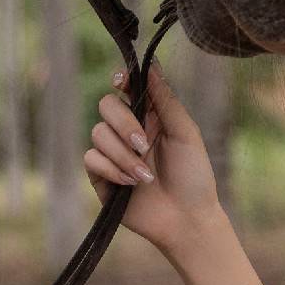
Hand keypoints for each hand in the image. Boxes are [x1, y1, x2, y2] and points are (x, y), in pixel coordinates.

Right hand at [84, 60, 222, 260]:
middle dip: (124, 124)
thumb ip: (166, 100)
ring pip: (97, 133)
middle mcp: (128, 131)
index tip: (121, 81)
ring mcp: (113, 153)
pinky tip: (131, 183)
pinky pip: (91, 158)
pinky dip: (111, 169)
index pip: (127, 88)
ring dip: (123, 155)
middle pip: (106, 106)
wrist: (186, 219)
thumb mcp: (185, 133)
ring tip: (145, 176)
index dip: (121, 80)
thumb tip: (152, 65)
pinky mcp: (101, 176)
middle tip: (144, 144)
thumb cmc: (193, 176)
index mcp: (150, 116)